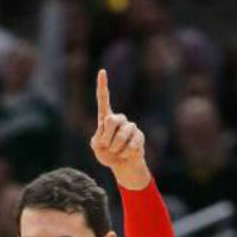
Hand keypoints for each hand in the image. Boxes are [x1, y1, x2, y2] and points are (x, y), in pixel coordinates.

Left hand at [89, 69, 149, 188]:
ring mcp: (131, 126)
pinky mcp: (140, 136)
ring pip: (122, 134)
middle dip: (107, 137)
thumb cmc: (106, 154)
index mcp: (105, 118)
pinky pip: (132, 144)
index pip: (103, 99)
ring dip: (115, 147)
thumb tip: (107, 129)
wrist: (122, 165)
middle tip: (106, 146)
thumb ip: (98, 137)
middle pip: (111, 120)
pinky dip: (125, 153)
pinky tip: (125, 154)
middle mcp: (119, 119)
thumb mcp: (97, 146)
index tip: (102, 71)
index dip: (103, 85)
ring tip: (116, 151)